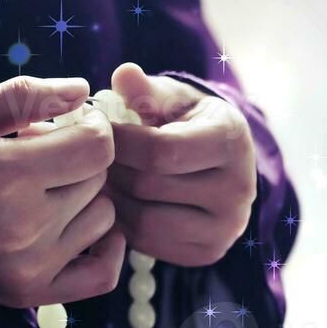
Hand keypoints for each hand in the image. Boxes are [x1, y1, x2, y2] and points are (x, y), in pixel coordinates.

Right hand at [0, 76, 124, 307]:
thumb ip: (22, 96)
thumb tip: (81, 90)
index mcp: (5, 176)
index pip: (96, 147)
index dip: (93, 128)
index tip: (76, 125)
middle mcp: (23, 227)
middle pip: (98, 180)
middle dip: (79, 160)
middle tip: (44, 159)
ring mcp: (30, 267)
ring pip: (103, 219)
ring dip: (85, 201)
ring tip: (46, 193)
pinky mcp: (31, 294)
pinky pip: (102, 275)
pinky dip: (105, 249)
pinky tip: (82, 227)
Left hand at [106, 63, 256, 266]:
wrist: (222, 166)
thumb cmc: (189, 123)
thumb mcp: (172, 99)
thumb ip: (147, 91)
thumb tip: (123, 74)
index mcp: (230, 140)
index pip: (161, 151)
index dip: (119, 142)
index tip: (96, 132)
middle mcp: (238, 189)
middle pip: (149, 187)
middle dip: (111, 171)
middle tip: (88, 159)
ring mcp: (226, 228)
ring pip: (145, 221)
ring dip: (112, 200)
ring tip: (98, 180)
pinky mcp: (208, 253)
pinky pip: (149, 245)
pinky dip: (123, 225)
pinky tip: (115, 203)